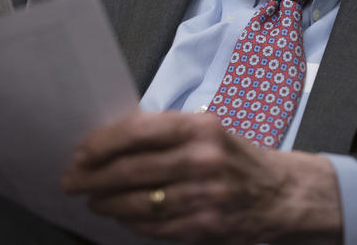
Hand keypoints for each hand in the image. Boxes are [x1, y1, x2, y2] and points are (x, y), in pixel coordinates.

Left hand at [60, 111, 341, 244]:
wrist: (284, 195)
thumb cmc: (238, 159)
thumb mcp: (210, 132)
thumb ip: (167, 134)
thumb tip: (112, 142)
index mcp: (201, 128)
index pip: (138, 131)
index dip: (102, 143)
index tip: (80, 152)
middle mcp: (203, 160)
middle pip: (132, 170)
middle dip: (93, 177)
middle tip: (72, 180)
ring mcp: (205, 197)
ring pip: (138, 202)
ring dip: (107, 203)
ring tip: (93, 200)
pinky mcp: (205, 227)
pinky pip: (155, 227)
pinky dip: (132, 223)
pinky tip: (121, 217)